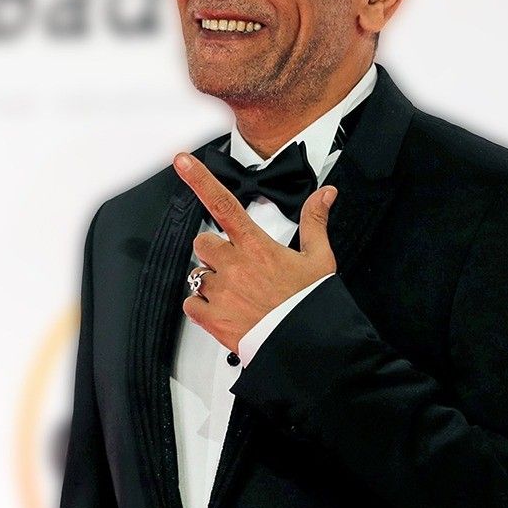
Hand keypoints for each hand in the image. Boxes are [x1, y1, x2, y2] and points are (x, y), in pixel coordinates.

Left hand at [174, 151, 338, 353]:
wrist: (304, 346)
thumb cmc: (310, 304)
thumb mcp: (320, 259)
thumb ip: (316, 221)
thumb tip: (325, 194)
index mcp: (256, 247)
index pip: (223, 204)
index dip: (200, 179)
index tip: (182, 161)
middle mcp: (233, 265)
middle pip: (203, 243)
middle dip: (214, 253)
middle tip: (236, 268)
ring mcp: (220, 291)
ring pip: (197, 274)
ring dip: (211, 282)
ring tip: (237, 296)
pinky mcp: (211, 318)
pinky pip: (191, 303)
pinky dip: (202, 307)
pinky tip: (224, 312)